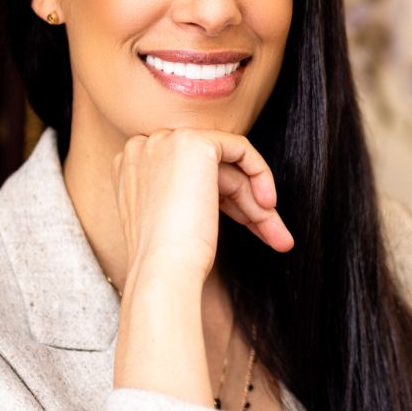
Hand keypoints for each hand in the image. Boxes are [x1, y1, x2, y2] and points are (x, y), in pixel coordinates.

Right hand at [112, 127, 293, 288]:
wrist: (162, 269)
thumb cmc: (166, 260)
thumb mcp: (172, 219)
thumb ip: (187, 196)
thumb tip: (228, 195)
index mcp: (132, 168)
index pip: (188, 175)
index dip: (221, 200)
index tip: (245, 227)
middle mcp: (143, 148)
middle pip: (209, 172)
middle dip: (244, 204)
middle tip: (275, 237)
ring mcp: (165, 141)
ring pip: (227, 166)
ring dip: (255, 202)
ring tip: (280, 237)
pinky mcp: (194, 142)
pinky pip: (240, 148)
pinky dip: (260, 174)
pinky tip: (269, 206)